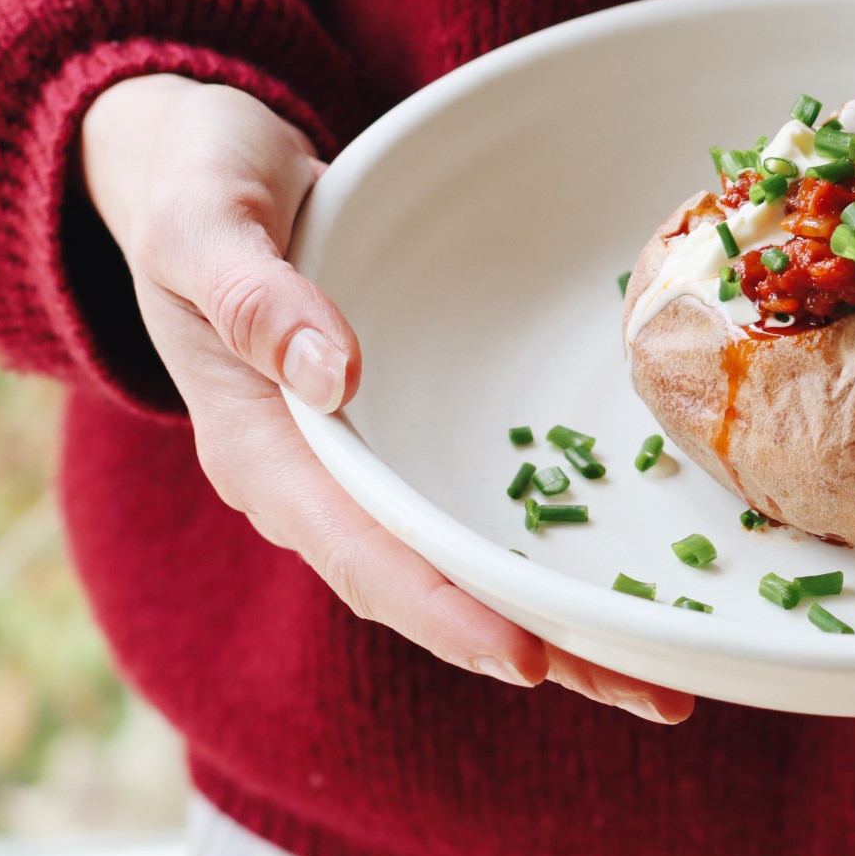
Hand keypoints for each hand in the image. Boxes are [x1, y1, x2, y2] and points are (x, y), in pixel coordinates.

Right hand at [81, 75, 692, 722]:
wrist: (193, 163)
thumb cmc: (195, 186)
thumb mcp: (204, 225)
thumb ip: (256, 297)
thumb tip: (334, 377)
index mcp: (260, 448)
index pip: (362, 555)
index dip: (448, 613)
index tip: (531, 658)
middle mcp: (313, 479)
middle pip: (429, 588)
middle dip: (535, 644)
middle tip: (654, 691)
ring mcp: (357, 463)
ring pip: (459, 563)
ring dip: (553, 617)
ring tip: (661, 664)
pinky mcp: (399, 433)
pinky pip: (470, 507)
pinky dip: (540, 548)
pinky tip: (616, 569)